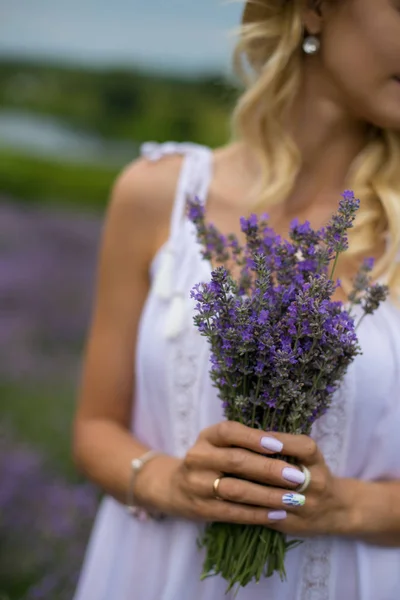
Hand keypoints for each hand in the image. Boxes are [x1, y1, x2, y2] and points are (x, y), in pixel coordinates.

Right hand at [137, 421, 349, 534]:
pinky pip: (233, 512)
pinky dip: (257, 514)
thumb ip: (244, 442)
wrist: (174, 487)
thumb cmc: (210, 460)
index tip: (279, 445)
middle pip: (236, 461)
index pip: (229, 432)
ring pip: (236, 489)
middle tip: (297, 477)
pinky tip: (278, 514)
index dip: (253, 438)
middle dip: (269, 469)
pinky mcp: (201, 509)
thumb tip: (285, 446)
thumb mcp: (219, 444)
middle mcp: (198, 457)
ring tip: (294, 499)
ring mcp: (197, 484)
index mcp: (206, 437)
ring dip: (268, 495)